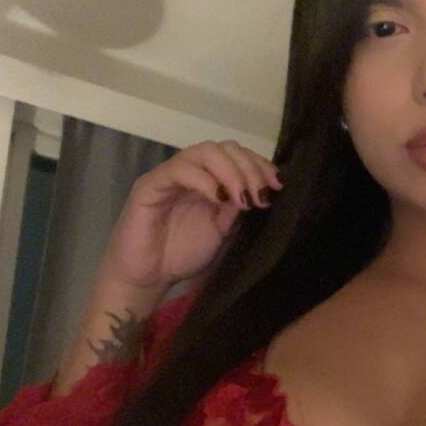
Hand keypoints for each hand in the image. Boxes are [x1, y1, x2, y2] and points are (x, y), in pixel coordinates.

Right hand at [98, 140, 283, 290]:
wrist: (148, 277)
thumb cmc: (182, 254)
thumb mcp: (222, 231)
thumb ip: (237, 208)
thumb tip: (262, 190)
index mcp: (211, 180)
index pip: (238, 156)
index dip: (260, 165)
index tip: (278, 186)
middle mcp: (193, 171)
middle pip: (226, 148)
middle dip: (250, 168)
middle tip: (261, 195)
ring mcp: (171, 174)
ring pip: (205, 151)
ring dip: (232, 172)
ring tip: (243, 198)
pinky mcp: (150, 184)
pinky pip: (179, 169)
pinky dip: (204, 180)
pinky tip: (219, 198)